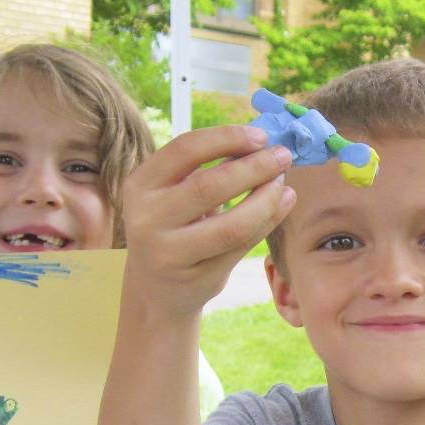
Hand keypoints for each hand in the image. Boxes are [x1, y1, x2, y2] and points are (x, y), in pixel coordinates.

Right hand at [121, 125, 295, 320]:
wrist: (156, 288)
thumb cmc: (173, 226)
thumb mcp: (174, 193)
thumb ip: (208, 169)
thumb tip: (261, 144)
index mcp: (140, 185)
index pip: (185, 150)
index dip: (227, 138)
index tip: (261, 136)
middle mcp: (149, 219)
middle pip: (211, 185)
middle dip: (255, 167)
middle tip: (283, 156)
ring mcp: (171, 253)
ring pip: (233, 225)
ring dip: (267, 198)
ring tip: (284, 183)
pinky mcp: (198, 278)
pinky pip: (243, 246)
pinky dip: (269, 220)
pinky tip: (284, 202)